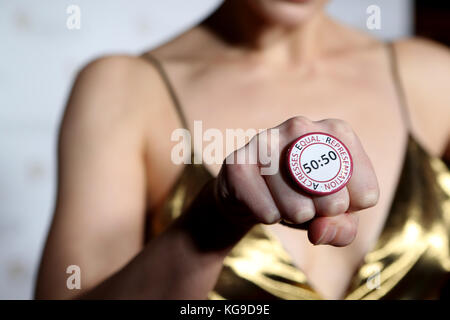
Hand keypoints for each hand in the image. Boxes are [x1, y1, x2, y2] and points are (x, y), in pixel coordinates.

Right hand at [214, 117, 378, 246]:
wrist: (252, 192)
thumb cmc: (301, 197)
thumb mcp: (332, 216)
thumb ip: (342, 228)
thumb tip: (320, 229)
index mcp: (336, 132)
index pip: (366, 194)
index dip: (350, 210)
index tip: (335, 201)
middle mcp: (301, 128)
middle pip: (334, 200)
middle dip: (321, 215)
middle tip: (306, 202)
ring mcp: (267, 141)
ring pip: (299, 209)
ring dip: (293, 217)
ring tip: (284, 200)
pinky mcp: (239, 162)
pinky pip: (268, 212)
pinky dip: (269, 217)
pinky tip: (263, 201)